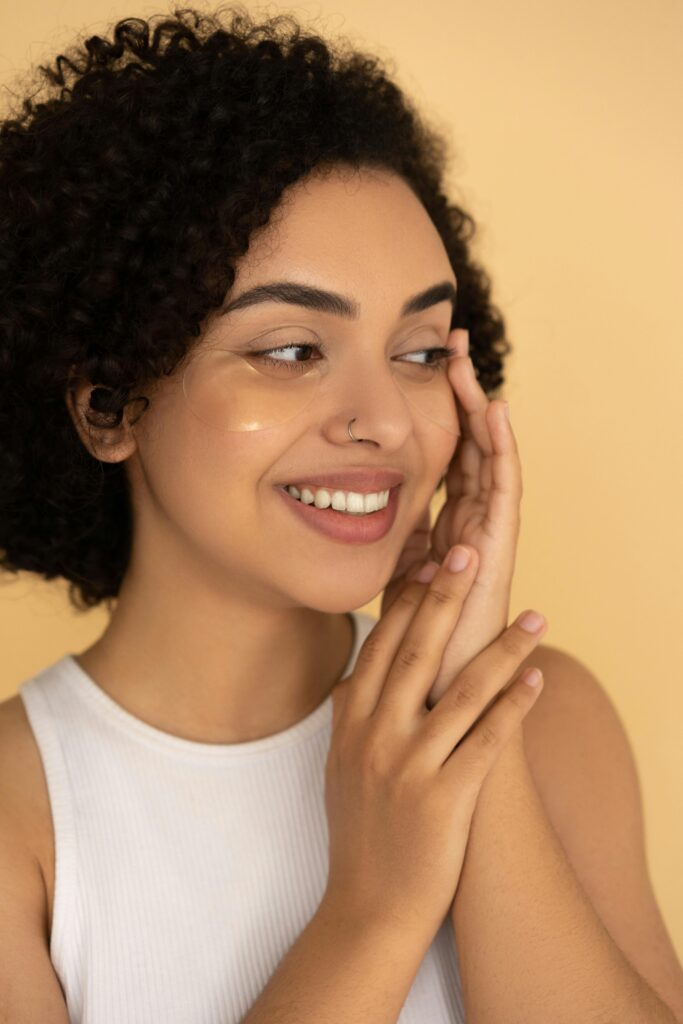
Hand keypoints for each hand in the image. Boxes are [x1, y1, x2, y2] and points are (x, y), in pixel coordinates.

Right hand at [327, 550, 546, 936]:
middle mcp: (375, 735)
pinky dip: (514, 705)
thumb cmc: (359, 834)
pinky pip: (486, 740)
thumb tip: (352, 676)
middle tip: (470, 552)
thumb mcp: (338, 767)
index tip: (428, 562)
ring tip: (536, 615)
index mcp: (351, 721)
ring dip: (503, 648)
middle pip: (416, 651)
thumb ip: (346, 717)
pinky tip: (536, 679)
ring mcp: (408, 766)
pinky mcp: (443, 798)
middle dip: (445, 597)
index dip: (406, 600)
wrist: (367, 909)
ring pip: (461, 690)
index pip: (381, 645)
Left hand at [381, 327, 523, 710]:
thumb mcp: (381, 585)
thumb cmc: (404, 652)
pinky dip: (500, 449)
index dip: (437, 416)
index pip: (445, 460)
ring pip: (488, 460)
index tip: (420, 370)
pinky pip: (502, 490)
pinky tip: (492, 411)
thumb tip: (330, 515)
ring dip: (481, 411)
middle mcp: (467, 527)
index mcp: (442, 531)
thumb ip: (372, 552)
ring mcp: (484, 538)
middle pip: (469, 449)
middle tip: (451, 347)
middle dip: (461, 398)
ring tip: (468, 365)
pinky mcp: (495, 553)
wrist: (428, 699)